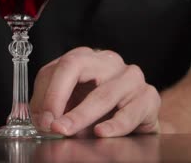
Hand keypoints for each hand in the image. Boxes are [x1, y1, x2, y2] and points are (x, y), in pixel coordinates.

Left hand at [30, 47, 160, 136]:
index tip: (43, 118)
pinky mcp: (148, 96)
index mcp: (84, 58)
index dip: (50, 92)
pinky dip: (113, 125)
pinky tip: (100, 132)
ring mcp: (130, 76)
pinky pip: (130, 112)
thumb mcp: (67, 104)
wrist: (135, 121)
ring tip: (67, 130)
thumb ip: (49, 108)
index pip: (64, 65)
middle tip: (52, 124)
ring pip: (103, 94)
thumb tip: (42, 121)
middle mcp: (107, 62)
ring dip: (81, 115)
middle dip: (60, 97)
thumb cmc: (96, 109)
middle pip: (78, 68)